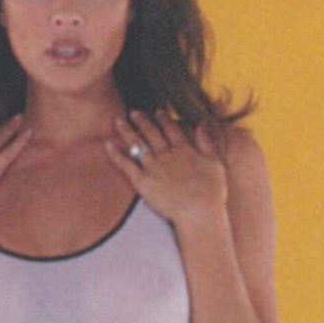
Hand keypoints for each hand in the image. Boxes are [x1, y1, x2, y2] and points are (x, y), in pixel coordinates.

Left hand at [104, 109, 227, 231]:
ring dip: (127, 131)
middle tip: (133, 112)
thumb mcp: (215, 164)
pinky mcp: (142, 181)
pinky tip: (108, 144)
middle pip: (152, 133)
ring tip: (118, 121)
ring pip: (137, 144)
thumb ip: (207, 143)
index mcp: (184, 150)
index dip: (164, 119)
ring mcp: (153, 167)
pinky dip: (116, 154)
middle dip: (142, 121)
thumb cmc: (211, 193)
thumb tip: (201, 125)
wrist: (199, 212)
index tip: (158, 111)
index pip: (172, 129)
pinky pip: (126, 164)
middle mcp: (167, 154)